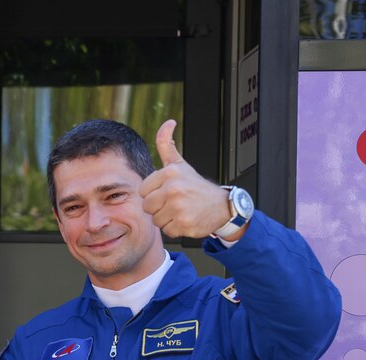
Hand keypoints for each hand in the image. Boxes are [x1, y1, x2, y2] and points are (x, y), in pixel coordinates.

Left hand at [140, 120, 231, 238]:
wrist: (222, 206)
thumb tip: (168, 122)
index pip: (143, 191)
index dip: (154, 194)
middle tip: (175, 203)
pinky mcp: (184, 224)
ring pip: (156, 220)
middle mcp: (174, 189)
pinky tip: (186, 219)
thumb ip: (166, 145)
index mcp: (169, 173)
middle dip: (158, 207)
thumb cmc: (196, 185)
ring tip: (181, 211)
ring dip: (166, 219)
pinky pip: (167, 230)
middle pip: (147, 206)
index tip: (168, 192)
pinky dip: (175, 229)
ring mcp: (179, 207)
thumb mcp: (180, 164)